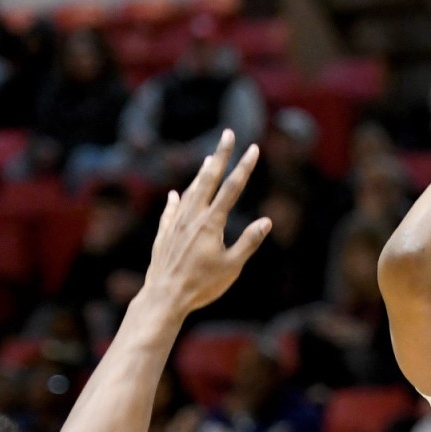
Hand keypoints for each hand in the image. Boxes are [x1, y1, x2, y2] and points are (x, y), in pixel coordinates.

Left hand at [143, 130, 269, 317]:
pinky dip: (175, 200)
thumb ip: (248, 242)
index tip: (253, 148)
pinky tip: (174, 194)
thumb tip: (266, 221)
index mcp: (211, 223)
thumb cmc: (201, 285)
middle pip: (208, 179)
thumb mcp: (232, 267)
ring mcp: (176, 224)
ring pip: (189, 191)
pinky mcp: (163, 235)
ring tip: (209, 160)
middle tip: (228, 134)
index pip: (231, 188)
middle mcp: (192, 217)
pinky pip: (170, 211)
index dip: (244, 167)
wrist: (164, 297)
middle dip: (220, 155)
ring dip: (201, 174)